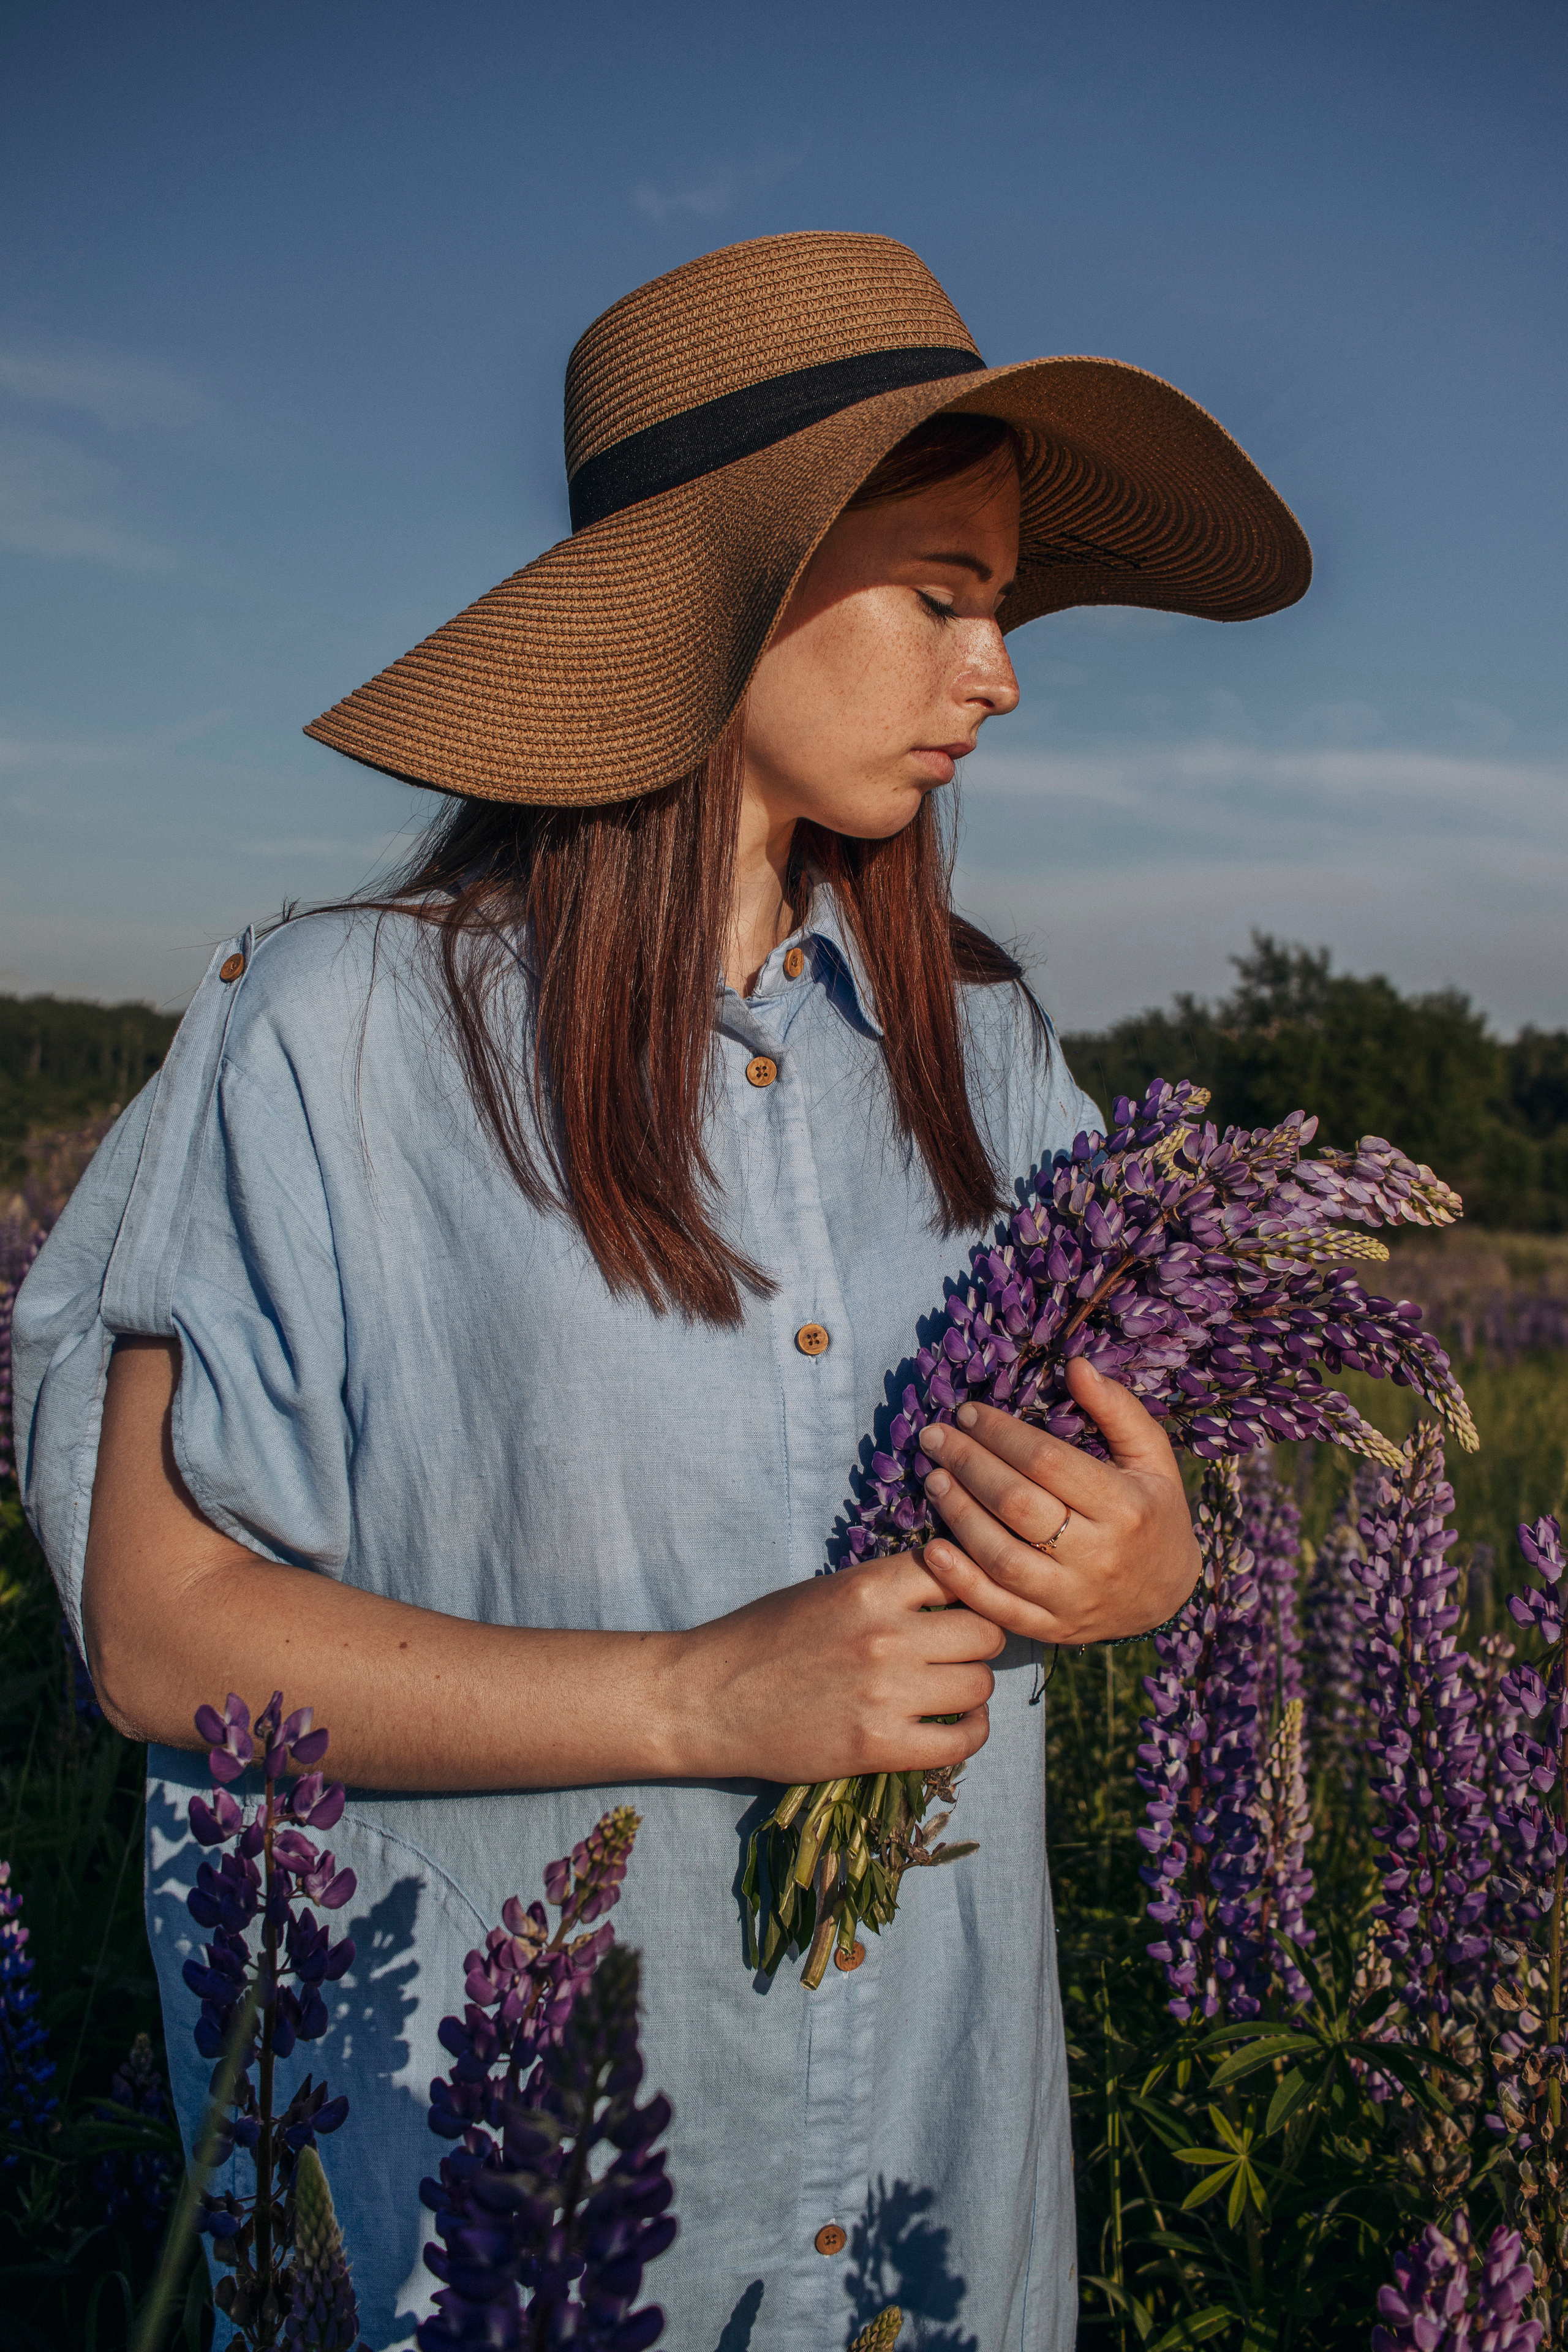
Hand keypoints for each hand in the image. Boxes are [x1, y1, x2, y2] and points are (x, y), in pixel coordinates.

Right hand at [665, 1552, 1004, 1784]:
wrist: (706, 1700)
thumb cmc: (761, 1638)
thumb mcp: (824, 1591)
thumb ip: (886, 1587)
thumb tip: (949, 1584)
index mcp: (868, 1587)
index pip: (960, 1573)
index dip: (969, 1588)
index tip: (962, 1603)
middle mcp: (885, 1636)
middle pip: (985, 1631)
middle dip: (979, 1640)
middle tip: (961, 1650)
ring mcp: (885, 1694)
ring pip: (980, 1684)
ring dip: (973, 1687)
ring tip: (953, 1689)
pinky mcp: (879, 1746)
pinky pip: (962, 1740)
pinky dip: (970, 1732)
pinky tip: (957, 1725)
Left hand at [916, 1359, 1199, 1645]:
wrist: (1168, 1595)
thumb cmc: (1153, 1512)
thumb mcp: (1151, 1457)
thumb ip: (1117, 1410)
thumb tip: (1075, 1365)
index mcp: (1125, 1506)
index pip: (1048, 1462)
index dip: (1000, 1433)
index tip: (968, 1413)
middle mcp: (1099, 1555)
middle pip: (1018, 1505)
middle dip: (968, 1464)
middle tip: (935, 1437)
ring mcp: (1072, 1598)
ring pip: (1002, 1557)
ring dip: (958, 1514)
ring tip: (933, 1478)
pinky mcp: (1051, 1628)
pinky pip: (998, 1609)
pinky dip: (960, 1581)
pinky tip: (932, 1548)